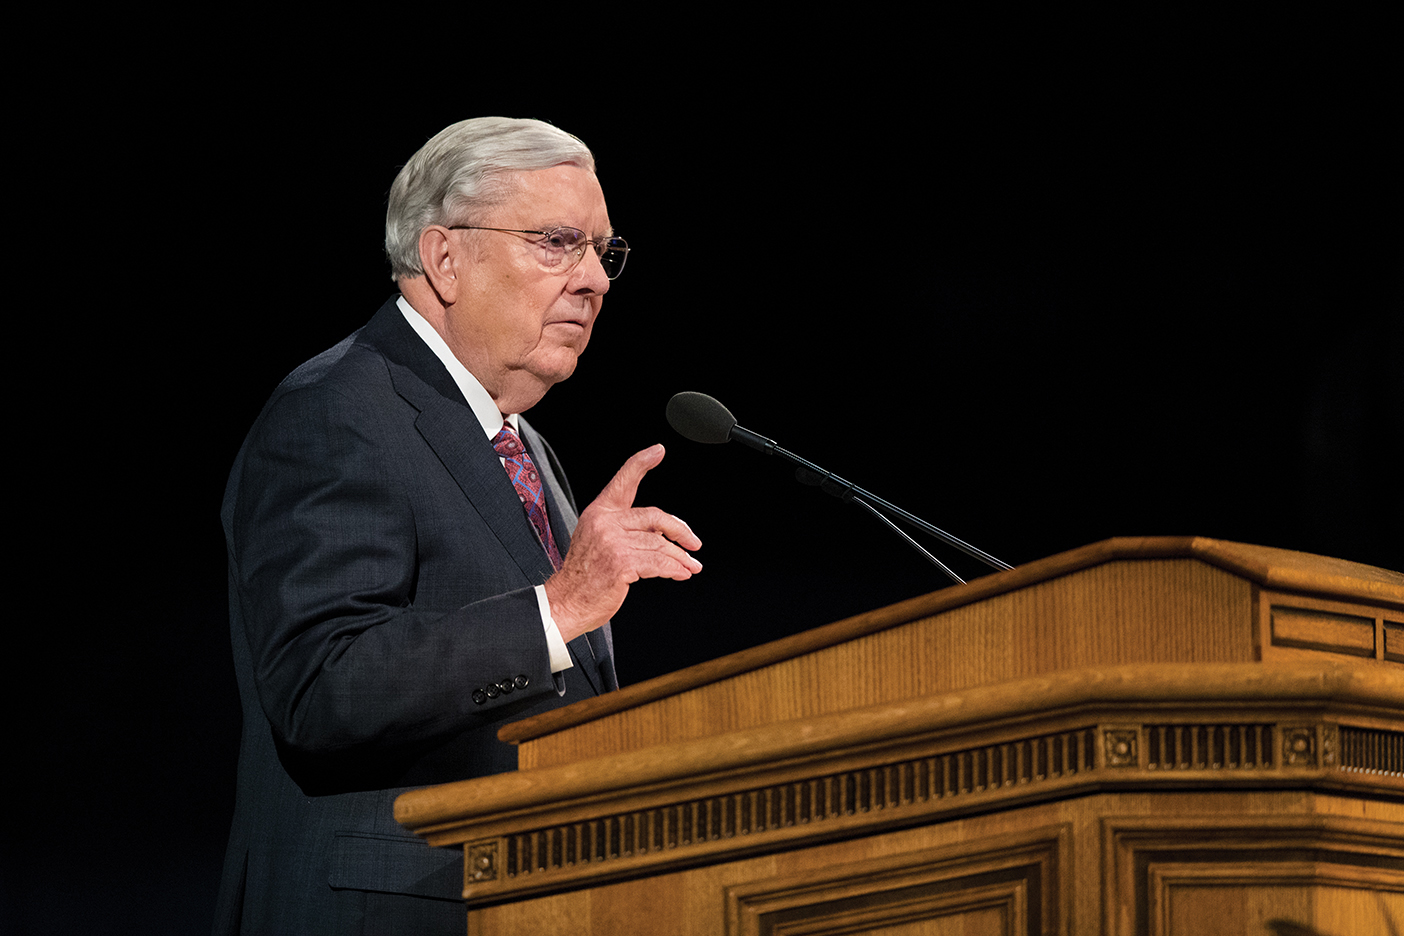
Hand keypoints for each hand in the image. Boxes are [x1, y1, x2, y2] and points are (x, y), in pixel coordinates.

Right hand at [545, 444, 700, 641]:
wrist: (566, 601)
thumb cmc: (584, 574)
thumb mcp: (598, 540)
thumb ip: (625, 528)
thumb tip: (663, 533)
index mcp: (599, 512)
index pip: (623, 481)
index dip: (641, 463)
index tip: (658, 451)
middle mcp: (605, 522)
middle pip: (655, 517)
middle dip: (680, 531)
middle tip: (693, 543)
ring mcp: (612, 542)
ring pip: (660, 544)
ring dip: (680, 557)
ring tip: (690, 566)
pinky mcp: (621, 563)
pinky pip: (658, 563)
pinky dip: (674, 569)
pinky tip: (680, 573)